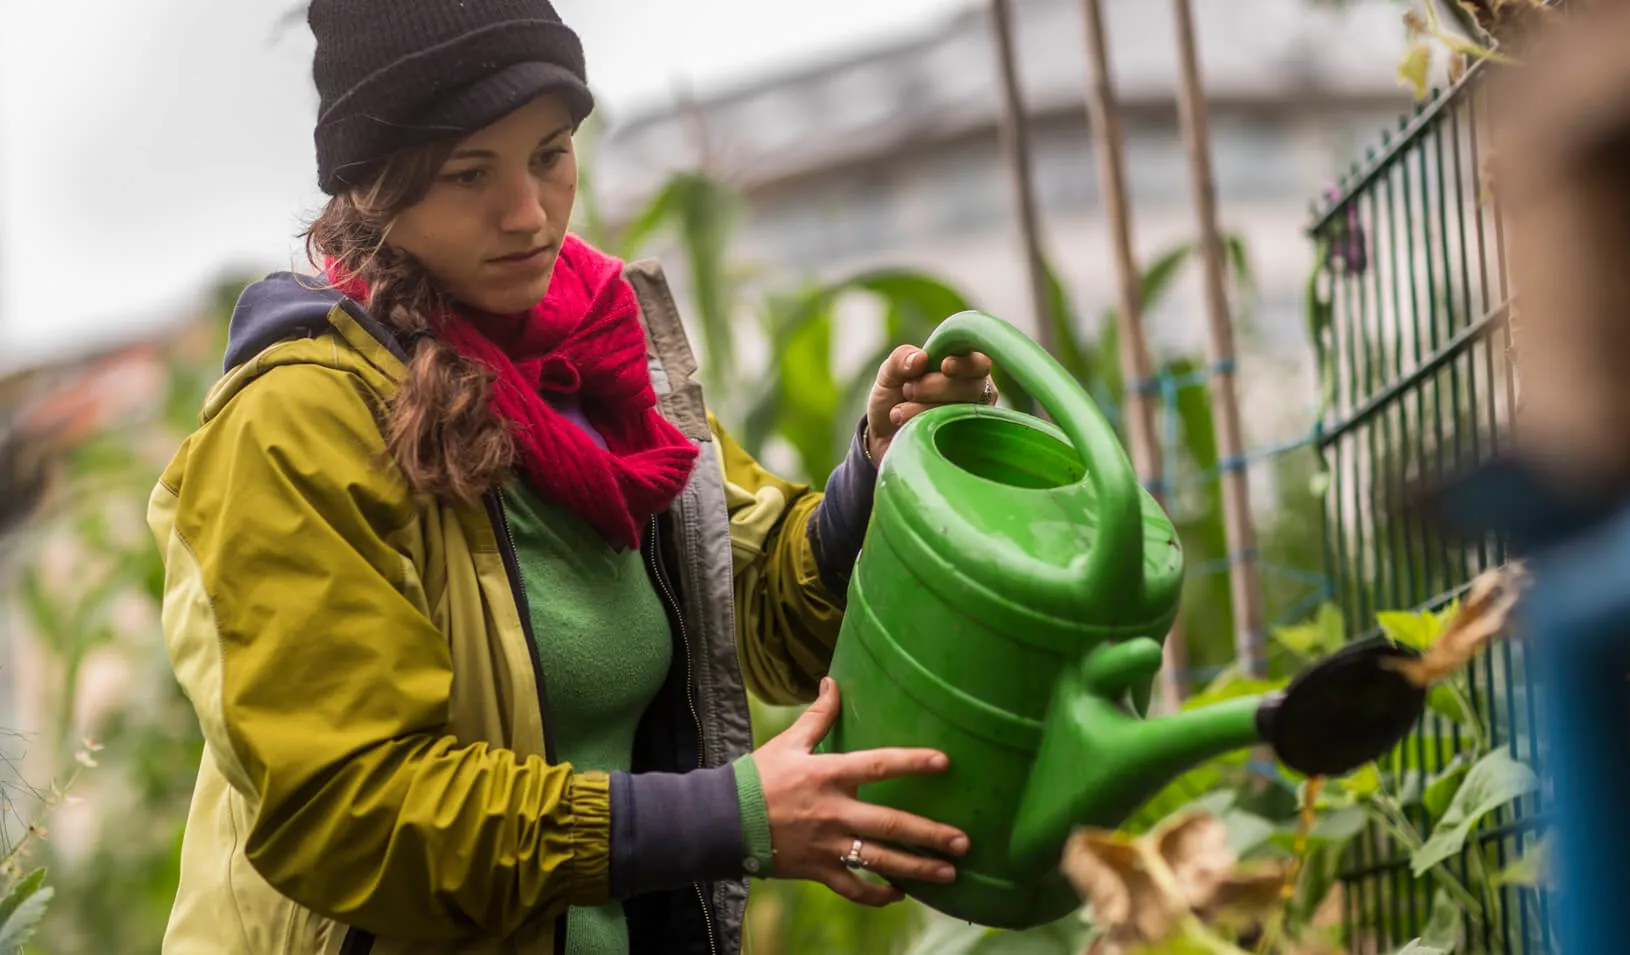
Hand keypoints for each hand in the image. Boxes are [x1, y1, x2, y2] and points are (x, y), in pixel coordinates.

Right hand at [754, 677, 970, 905]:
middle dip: (931, 834)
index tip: (944, 762)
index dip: (912, 763)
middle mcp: (834, 812)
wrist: (721, 821)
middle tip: (964, 842)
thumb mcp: (787, 743)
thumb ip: (817, 716)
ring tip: (950, 873)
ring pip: (881, 862)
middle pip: (891, 825)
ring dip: (918, 869)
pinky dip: (878, 895)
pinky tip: (900, 894)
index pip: (878, 766)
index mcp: (828, 775)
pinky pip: (854, 888)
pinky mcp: (818, 870)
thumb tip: (832, 682)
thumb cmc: (756, 777)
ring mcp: (828, 846)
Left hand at [866, 345, 995, 462]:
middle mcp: (977, 391)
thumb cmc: (893, 397)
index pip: (979, 361)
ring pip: (962, 412)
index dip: (966, 363)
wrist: (882, 437)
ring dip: (925, 410)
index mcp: (963, 364)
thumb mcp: (889, 373)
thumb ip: (900, 359)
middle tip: (907, 391)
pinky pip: (957, 437)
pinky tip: (911, 429)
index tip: (944, 366)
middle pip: (973, 387)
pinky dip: (930, 430)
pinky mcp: (967, 443)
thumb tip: (921, 358)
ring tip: (898, 413)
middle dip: (936, 387)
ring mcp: (974, 419)